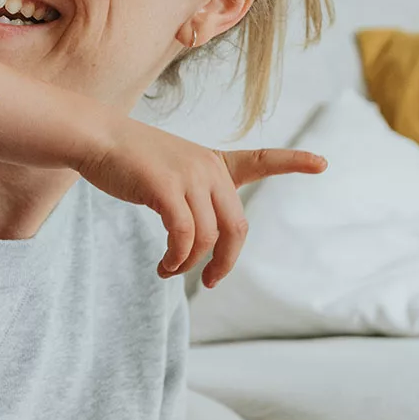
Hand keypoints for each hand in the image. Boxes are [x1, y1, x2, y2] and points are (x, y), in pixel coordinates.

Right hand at [77, 116, 326, 286]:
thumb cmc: (126, 158)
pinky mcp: (166, 188)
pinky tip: (164, 265)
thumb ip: (190, 197)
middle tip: (210, 281)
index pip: (259, 160)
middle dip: (225, 261)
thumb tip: (196, 243)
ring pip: (207, 237)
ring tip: (169, 270)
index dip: (292, 163)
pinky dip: (177, 258)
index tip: (322, 163)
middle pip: (236, 226)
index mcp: (212, 163)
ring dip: (190, 263)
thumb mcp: (168, 171)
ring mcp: (189, 177)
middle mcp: (207, 168)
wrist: (95, 138)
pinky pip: (183, 236)